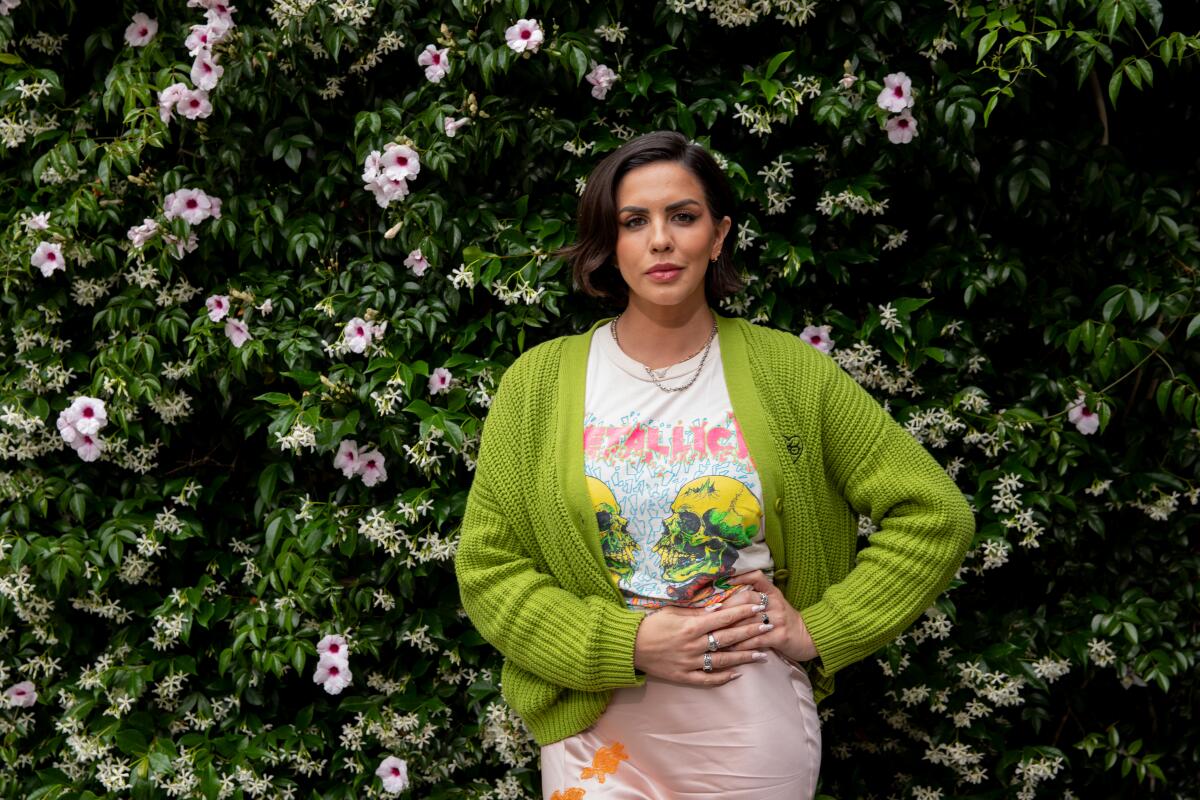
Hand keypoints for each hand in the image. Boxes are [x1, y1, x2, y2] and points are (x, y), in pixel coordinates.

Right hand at [632, 602, 772, 684]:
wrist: (629, 646)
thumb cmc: (650, 624)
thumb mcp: (672, 611)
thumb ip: (696, 610)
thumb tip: (719, 606)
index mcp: (691, 626)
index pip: (723, 618)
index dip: (743, 612)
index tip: (758, 607)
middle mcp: (694, 645)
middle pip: (728, 638)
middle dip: (751, 632)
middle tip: (769, 626)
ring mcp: (690, 663)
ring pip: (723, 661)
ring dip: (744, 657)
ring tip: (763, 654)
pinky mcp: (684, 677)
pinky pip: (708, 679)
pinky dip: (723, 678)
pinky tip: (738, 674)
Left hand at [712, 571, 818, 663]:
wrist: (808, 637)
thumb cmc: (784, 620)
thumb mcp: (774, 603)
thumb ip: (756, 597)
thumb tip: (727, 597)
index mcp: (772, 593)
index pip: (756, 577)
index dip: (739, 576)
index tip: (721, 580)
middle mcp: (775, 603)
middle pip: (746, 599)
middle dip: (726, 607)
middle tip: (708, 613)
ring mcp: (778, 619)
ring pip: (748, 621)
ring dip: (729, 628)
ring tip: (712, 633)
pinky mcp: (780, 636)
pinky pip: (756, 639)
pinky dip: (741, 645)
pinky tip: (729, 648)